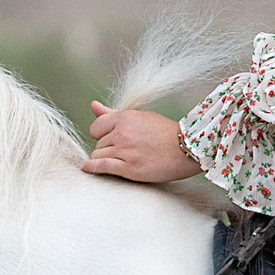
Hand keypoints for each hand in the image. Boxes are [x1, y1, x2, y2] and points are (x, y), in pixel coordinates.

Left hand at [82, 102, 200, 183]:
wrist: (187, 149)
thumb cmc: (165, 132)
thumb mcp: (139, 117)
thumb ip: (113, 113)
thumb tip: (93, 106)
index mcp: (124, 118)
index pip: (96, 127)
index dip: (101, 134)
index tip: (109, 139)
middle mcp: (122, 133)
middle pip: (98, 143)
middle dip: (106, 148)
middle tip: (122, 151)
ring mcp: (125, 150)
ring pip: (98, 155)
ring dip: (103, 159)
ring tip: (116, 161)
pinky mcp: (129, 168)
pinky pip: (101, 167)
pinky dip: (92, 168)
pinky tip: (87, 169)